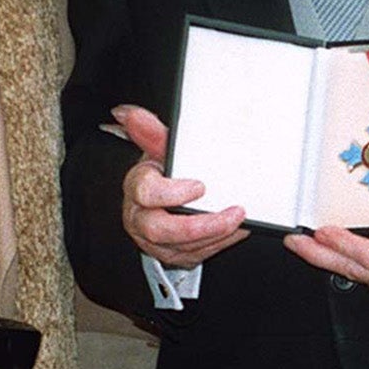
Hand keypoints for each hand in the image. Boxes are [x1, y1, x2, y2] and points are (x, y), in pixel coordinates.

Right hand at [112, 103, 249, 267]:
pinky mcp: (174, 255)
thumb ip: (151, 133)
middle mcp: (141, 219)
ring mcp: (156, 242)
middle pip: (161, 230)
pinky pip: (198, 255)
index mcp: (137, 188)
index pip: (145, 193)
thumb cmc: (161, 174)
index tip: (200, 186)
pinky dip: (221, 243)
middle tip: (233, 213)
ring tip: (240, 219)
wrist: (160, 202)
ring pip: (184, 247)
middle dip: (201, 225)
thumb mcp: (159, 151)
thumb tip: (128, 112)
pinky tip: (237, 230)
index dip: (172, 193)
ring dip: (217, 235)